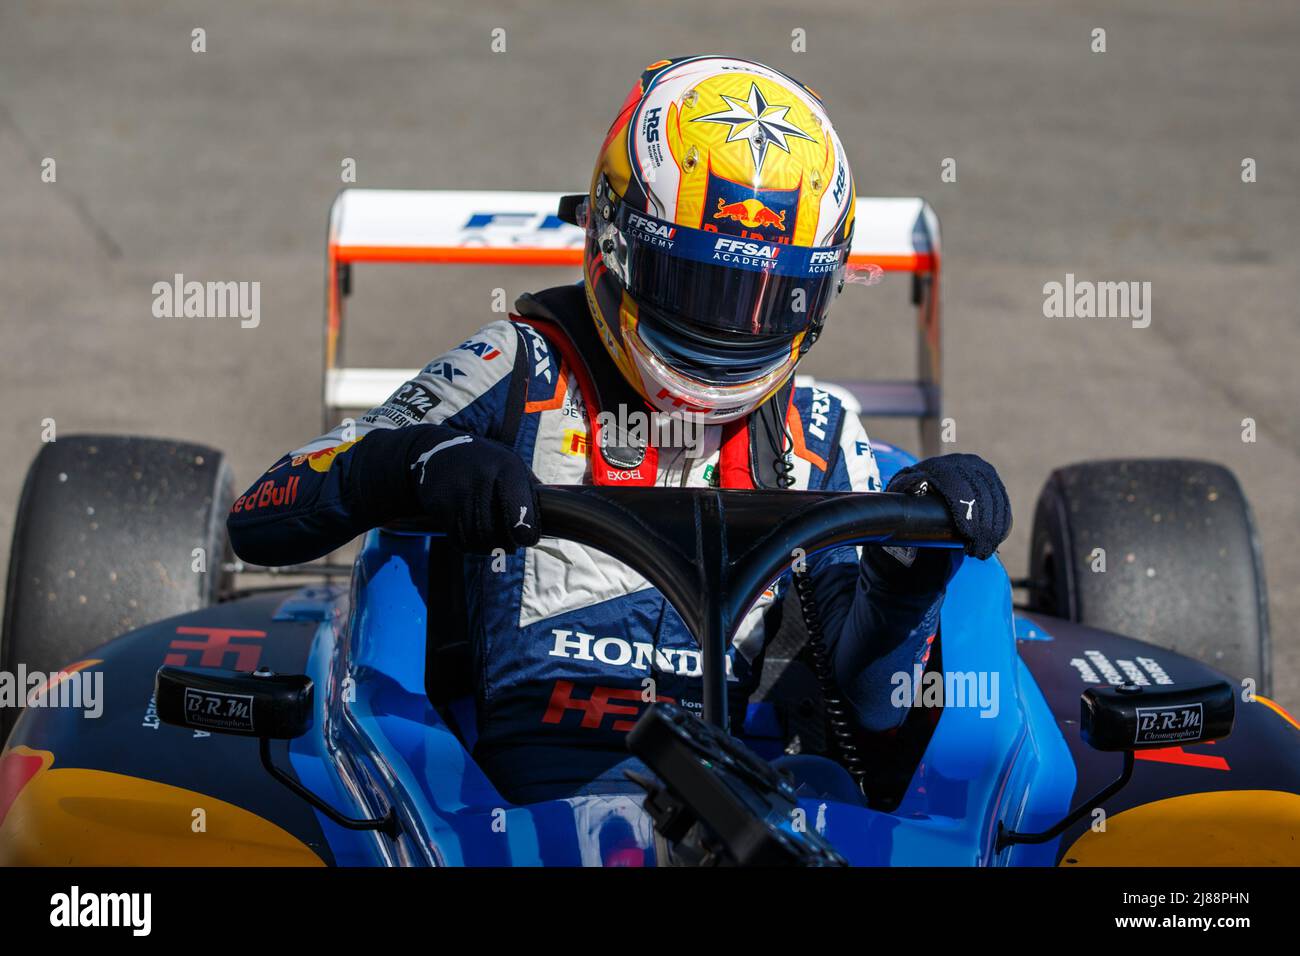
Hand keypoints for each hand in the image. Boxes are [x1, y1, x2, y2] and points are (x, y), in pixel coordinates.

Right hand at [408, 428, 540, 552]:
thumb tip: (555, 509)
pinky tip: (475, 540)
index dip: (526, 532)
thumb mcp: (509, 462)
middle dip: (507, 544)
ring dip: (488, 549)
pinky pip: (458, 539)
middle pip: (495, 531)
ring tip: (495, 545)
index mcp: (506, 468)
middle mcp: (481, 479)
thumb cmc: (483, 460)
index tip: (528, 539)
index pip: (519, 510)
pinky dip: (469, 546)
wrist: (435, 450)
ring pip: (476, 539)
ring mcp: (458, 493)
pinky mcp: (440, 505)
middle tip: (512, 545)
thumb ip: (529, 485)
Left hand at [886, 453, 1010, 559]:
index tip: (969, 537)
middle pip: (979, 497)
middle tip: (979, 549)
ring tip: (987, 546)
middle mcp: (962, 462)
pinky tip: (998, 535)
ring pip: (993, 498)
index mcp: (941, 467)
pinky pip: (1001, 497)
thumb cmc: (913, 492)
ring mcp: (978, 467)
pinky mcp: (989, 475)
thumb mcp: (904, 488)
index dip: (968, 516)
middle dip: (983, 526)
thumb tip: (919, 483)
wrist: (928, 479)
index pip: (961, 492)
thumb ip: (907, 486)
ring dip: (994, 525)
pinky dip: (1002, 518)